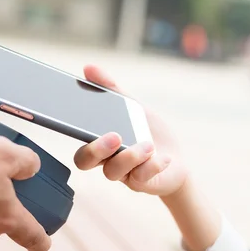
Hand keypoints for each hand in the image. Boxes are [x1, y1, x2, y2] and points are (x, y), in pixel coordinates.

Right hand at [74, 66, 187, 196]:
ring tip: (147, 144)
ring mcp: (123, 175)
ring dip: (130, 156)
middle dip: (96, 149)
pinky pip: (140, 178)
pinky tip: (164, 157)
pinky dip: (152, 166)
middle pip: (85, 161)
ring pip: (112, 172)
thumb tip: (88, 67)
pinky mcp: (142, 183)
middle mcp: (106, 161)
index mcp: (100, 143)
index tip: (77, 119)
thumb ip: (112, 89)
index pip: (77, 141)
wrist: (177, 160)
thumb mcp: (133, 107)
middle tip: (115, 136)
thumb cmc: (149, 134)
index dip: (72, 133)